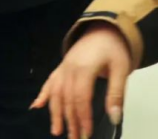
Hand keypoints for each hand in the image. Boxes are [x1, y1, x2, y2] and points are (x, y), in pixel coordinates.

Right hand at [31, 22, 129, 138]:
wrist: (102, 29)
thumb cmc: (113, 50)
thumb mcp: (121, 70)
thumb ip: (116, 94)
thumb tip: (114, 117)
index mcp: (83, 69)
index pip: (81, 99)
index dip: (83, 117)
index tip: (86, 133)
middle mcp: (68, 69)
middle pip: (67, 99)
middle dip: (69, 121)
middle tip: (73, 138)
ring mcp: (62, 68)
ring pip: (55, 93)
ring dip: (55, 113)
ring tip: (56, 130)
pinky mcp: (60, 68)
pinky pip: (49, 82)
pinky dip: (42, 95)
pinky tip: (36, 106)